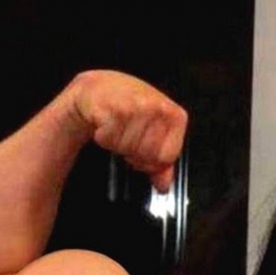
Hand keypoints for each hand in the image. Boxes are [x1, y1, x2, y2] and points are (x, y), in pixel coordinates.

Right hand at [64, 70, 187, 191]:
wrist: (100, 89)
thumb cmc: (129, 109)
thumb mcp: (153, 132)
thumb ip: (162, 161)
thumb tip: (163, 185)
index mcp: (175, 115)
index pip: (167, 157)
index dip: (152, 161)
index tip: (144, 151)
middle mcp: (158, 107)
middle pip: (147, 154)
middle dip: (134, 153)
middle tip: (129, 138)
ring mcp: (137, 106)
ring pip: (128, 148)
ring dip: (118, 145)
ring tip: (118, 129)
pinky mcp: (113, 108)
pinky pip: (109, 140)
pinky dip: (104, 137)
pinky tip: (107, 124)